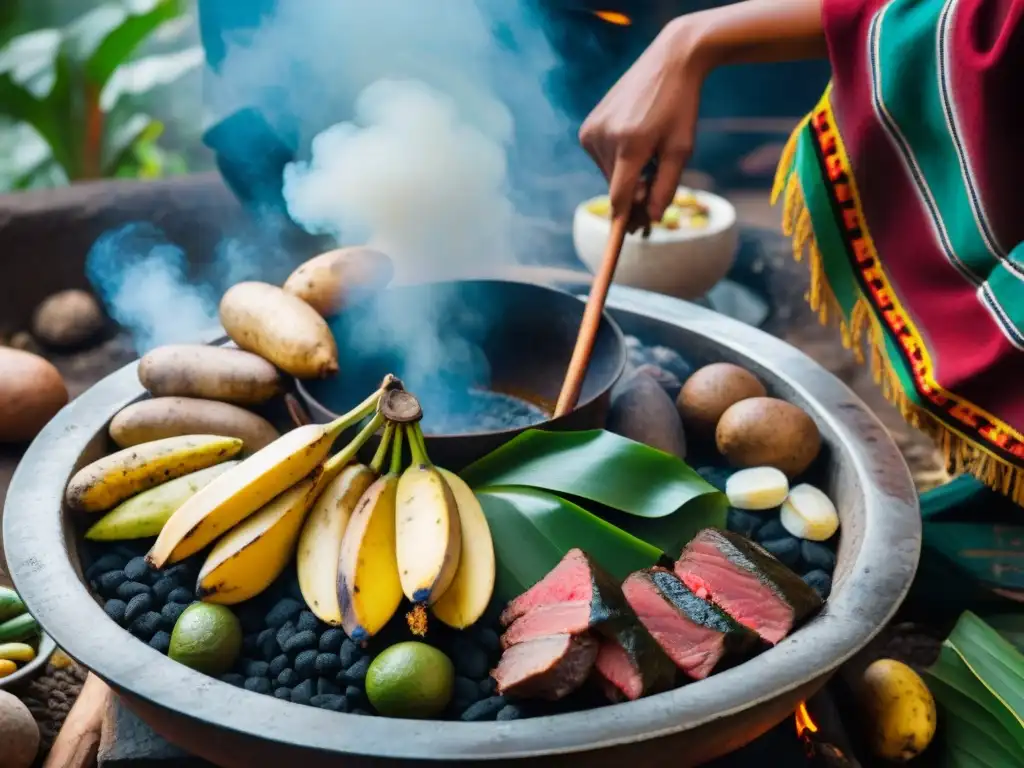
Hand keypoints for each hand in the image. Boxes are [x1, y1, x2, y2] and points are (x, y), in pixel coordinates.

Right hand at [579, 0, 826, 227]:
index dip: (625, 219)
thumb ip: (665, 188)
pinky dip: (616, 160)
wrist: (669, 61)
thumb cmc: (681, 107)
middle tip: (657, 182)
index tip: (629, 236)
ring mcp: (592, 131)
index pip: (620, 197)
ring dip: (626, 175)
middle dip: (635, 193)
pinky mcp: (586, 127)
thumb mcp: (681, 150)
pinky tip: (634, 139)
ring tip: (648, 151)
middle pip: (615, 188)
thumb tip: (650, 219)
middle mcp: (605, 137)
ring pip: (607, 176)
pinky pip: (600, 160)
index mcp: (631, 144)